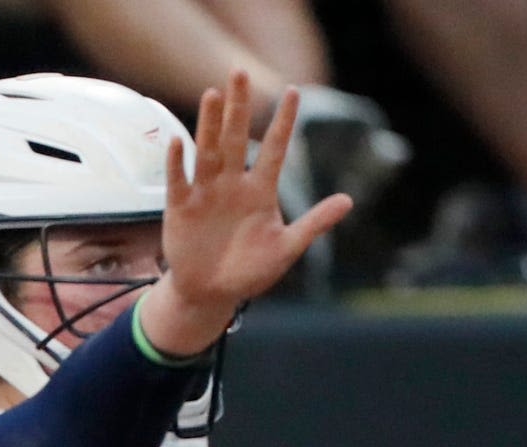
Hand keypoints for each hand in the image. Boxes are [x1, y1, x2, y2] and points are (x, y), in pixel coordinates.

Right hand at [144, 70, 351, 356]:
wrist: (211, 293)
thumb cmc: (250, 271)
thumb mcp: (287, 248)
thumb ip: (314, 223)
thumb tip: (348, 201)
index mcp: (261, 190)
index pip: (273, 148)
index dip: (283, 121)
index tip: (293, 91)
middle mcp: (232, 184)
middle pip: (235, 137)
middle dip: (238, 106)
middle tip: (238, 72)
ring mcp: (205, 193)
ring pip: (208, 151)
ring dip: (208, 124)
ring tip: (212, 94)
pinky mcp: (181, 208)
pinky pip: (179, 180)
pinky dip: (178, 162)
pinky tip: (179, 141)